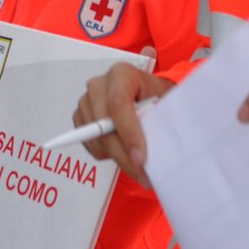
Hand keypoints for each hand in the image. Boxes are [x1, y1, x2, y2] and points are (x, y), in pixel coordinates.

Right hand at [75, 53, 173, 185]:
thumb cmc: (159, 97)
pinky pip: (90, 145)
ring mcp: (86, 102)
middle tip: (144, 175)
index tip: (141, 158)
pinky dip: (107, 155)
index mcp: (121, 73)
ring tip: (139, 166)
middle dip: (123, 155)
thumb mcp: (167, 101)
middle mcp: (98, 85)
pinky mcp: (80, 118)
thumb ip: (163, 118)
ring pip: (96, 139)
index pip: (118, 103)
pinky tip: (125, 152)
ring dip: (117, 158)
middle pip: (103, 125)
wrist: (146, 95)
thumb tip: (167, 145)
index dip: (128, 132)